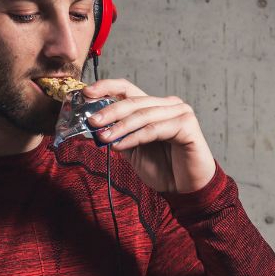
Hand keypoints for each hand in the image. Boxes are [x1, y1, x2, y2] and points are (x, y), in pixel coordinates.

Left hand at [82, 78, 215, 193]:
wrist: (185, 189)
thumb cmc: (163, 168)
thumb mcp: (132, 148)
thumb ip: (118, 134)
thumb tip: (93, 125)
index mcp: (154, 105)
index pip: (128, 88)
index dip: (107, 87)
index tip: (87, 92)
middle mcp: (168, 104)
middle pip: (134, 101)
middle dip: (110, 111)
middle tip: (92, 121)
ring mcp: (180, 112)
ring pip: (143, 115)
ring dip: (120, 127)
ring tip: (103, 138)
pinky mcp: (187, 125)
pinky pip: (154, 129)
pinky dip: (134, 137)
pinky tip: (119, 146)